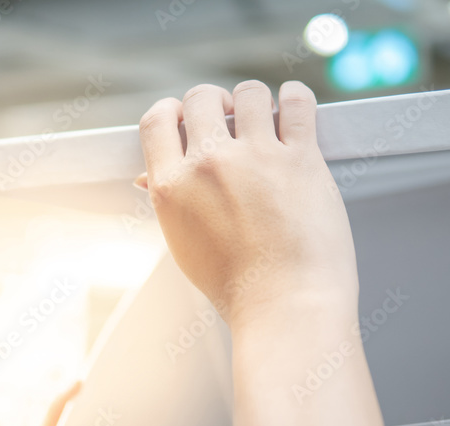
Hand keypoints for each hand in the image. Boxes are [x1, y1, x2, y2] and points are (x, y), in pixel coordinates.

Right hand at [135, 79, 358, 330]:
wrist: (286, 307)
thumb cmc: (237, 286)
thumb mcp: (185, 245)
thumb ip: (171, 201)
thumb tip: (148, 177)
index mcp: (171, 187)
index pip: (156, 120)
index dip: (172, 111)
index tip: (186, 118)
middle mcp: (208, 165)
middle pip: (201, 97)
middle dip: (214, 103)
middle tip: (229, 121)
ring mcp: (256, 157)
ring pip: (250, 93)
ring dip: (256, 102)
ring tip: (265, 120)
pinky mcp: (301, 158)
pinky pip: (298, 102)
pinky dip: (297, 98)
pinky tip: (295, 108)